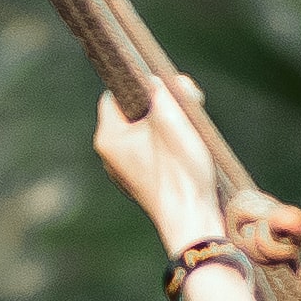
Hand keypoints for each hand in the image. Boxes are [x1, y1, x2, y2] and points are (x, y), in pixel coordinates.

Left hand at [93, 86, 221, 248]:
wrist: (192, 221)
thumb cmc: (180, 172)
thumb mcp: (173, 119)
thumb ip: (163, 90)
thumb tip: (157, 79)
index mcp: (108, 137)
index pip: (114, 95)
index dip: (138, 84)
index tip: (163, 87)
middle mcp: (110, 155)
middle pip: (132, 113)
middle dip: (159, 106)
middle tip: (184, 109)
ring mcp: (126, 171)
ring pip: (145, 133)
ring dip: (167, 126)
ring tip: (189, 132)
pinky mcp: (144, 182)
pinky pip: (152, 153)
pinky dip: (168, 147)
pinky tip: (187, 152)